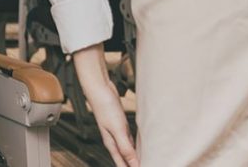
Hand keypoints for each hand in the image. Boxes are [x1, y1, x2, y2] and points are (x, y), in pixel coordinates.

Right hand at [73, 44, 138, 166]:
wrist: (99, 88)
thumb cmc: (104, 106)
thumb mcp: (117, 128)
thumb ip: (125, 147)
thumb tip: (133, 163)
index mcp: (111, 143)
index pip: (122, 163)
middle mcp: (114, 139)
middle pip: (125, 159)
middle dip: (133, 165)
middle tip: (148, 165)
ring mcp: (118, 132)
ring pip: (128, 150)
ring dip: (136, 156)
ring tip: (146, 160)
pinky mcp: (121, 124)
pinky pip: (130, 139)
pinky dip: (136, 146)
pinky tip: (142, 146)